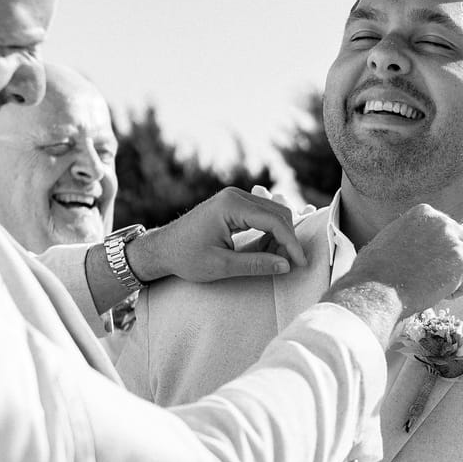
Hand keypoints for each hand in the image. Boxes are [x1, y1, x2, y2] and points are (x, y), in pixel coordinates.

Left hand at [126, 186, 307, 283]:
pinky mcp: (234, 205)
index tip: (300, 263)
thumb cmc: (186, 257)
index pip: (274, 221)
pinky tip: (267, 251)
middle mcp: (235, 195)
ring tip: (276, 260)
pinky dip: (270, 232)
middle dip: (288, 239)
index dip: (291, 243)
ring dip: (280, 236)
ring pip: (273, 213)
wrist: (162, 248)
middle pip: (278, 213)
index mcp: (231, 205)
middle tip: (290, 264)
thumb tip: (286, 265)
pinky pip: (262, 215)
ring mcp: (235, 198)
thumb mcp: (222, 266)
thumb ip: (256, 265)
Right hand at [339, 204, 462, 316]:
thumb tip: (421, 242)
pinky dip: (457, 293)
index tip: (432, 265)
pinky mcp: (459, 264)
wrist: (374, 291)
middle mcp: (441, 222)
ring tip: (438, 289)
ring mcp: (452, 242)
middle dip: (458, 263)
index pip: (450, 229)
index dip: (445, 250)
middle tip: (441, 280)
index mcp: (424, 212)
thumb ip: (411, 233)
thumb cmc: (373, 272)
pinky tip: (437, 295)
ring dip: (459, 278)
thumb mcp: (390, 237)